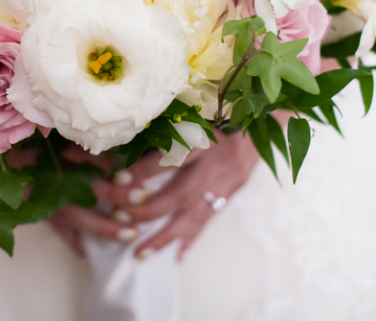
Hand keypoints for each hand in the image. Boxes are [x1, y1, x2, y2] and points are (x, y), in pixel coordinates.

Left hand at [91, 131, 259, 258]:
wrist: (258, 132)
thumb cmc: (217, 121)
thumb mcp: (194, 119)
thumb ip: (166, 131)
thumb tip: (126, 143)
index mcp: (204, 141)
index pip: (170, 158)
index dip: (144, 170)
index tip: (117, 179)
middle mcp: (214, 166)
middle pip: (180, 194)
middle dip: (149, 209)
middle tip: (121, 217)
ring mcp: (224, 187)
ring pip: (192, 217)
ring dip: (164, 237)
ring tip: (140, 252)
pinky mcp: (228, 199)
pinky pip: (206, 223)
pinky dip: (190, 240)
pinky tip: (175, 256)